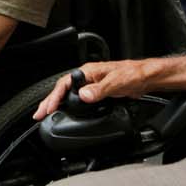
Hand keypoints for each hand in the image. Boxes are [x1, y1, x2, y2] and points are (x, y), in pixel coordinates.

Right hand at [34, 60, 151, 119]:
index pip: (65, 83)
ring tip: (46, 114)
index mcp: (88, 72)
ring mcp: (91, 84)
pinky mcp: (97, 92)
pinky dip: (68, 105)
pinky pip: (77, 99)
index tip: (48, 108)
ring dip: (57, 104)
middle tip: (39, 114)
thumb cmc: (134, 74)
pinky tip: (65, 111)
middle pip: (63, 89)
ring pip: (68, 94)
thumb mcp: (116, 82)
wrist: (146, 78)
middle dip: (49, 102)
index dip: (54, 97)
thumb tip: (84, 95)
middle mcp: (88, 77)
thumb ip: (99, 90)